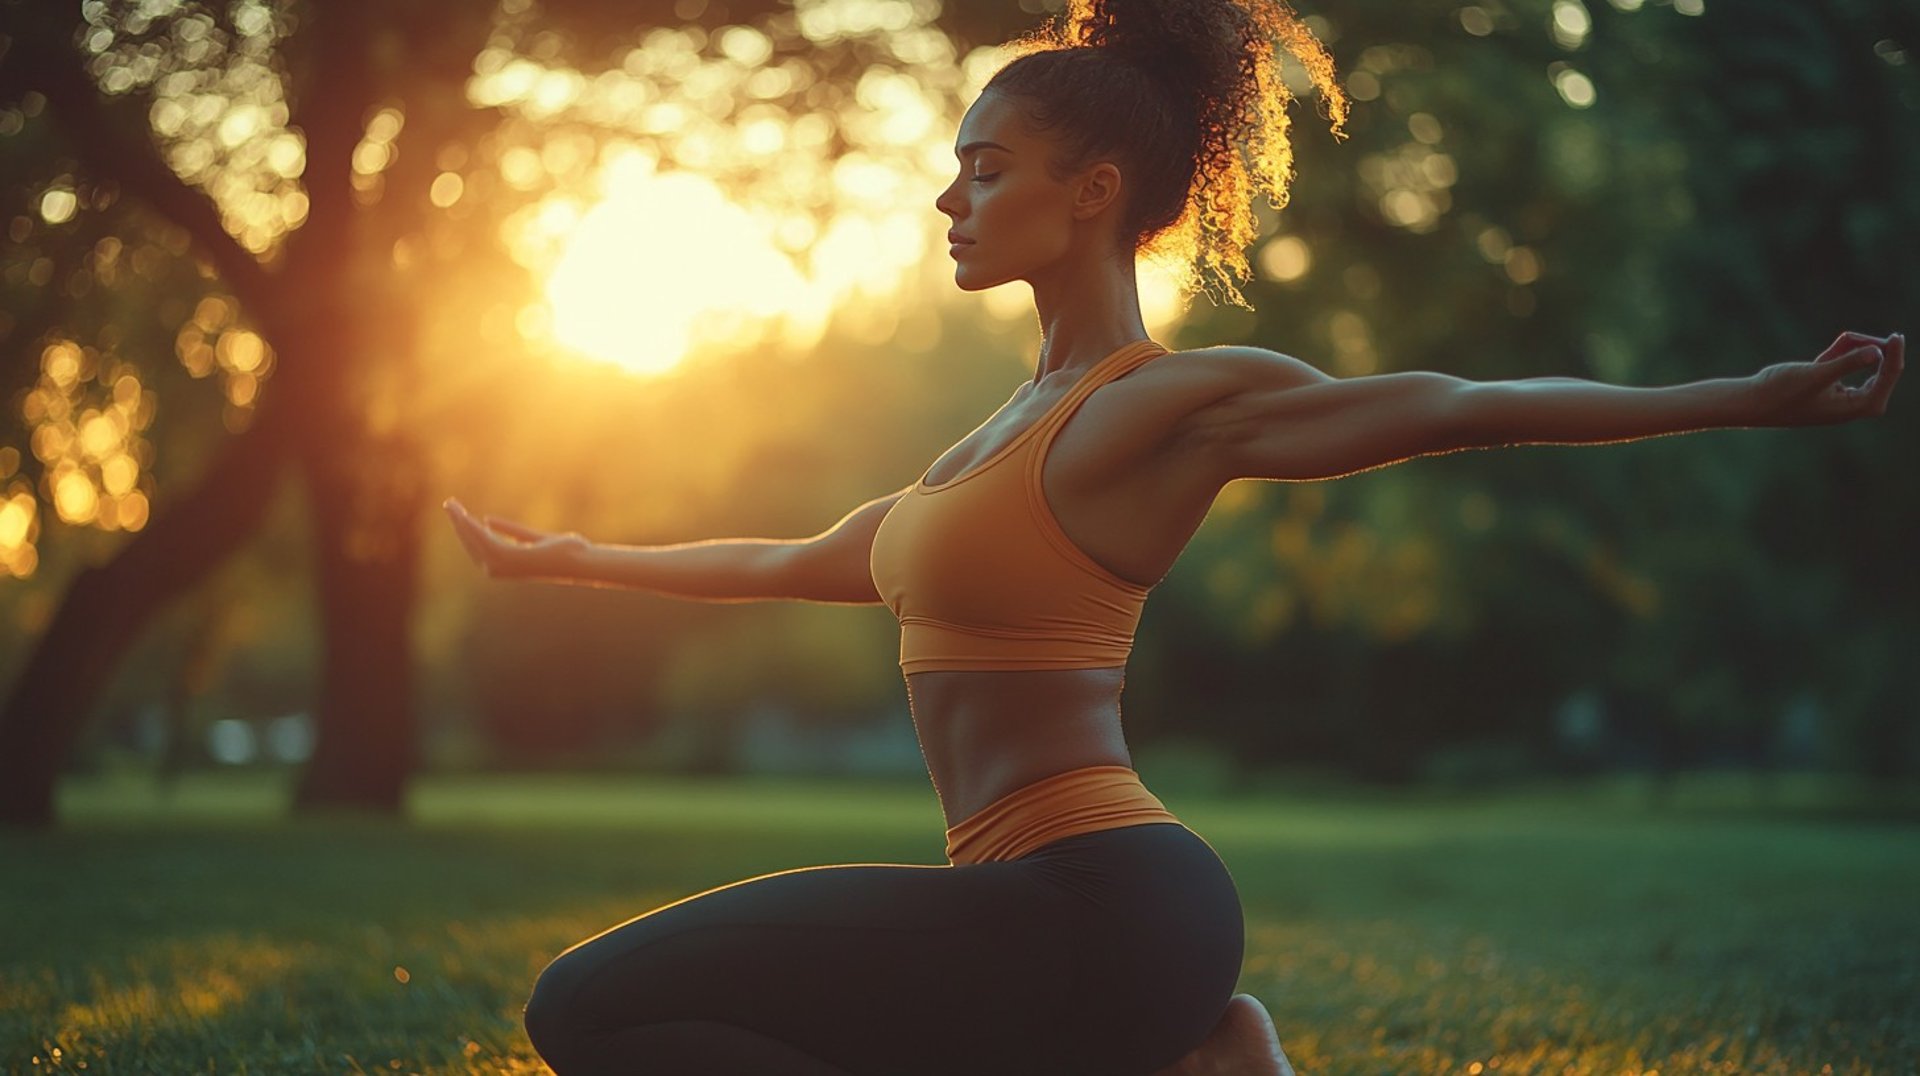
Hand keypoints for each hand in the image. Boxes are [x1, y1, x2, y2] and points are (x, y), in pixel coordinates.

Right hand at [441, 497, 587, 578]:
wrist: (579, 559)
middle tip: (448, 504)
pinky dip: (472, 527)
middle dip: (458, 523)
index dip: (465, 529)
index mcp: (503, 565)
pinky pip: (484, 539)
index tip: (457, 513)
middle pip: (471, 543)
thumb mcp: (531, 537)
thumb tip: (487, 520)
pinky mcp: (508, 558)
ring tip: (450, 505)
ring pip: (474, 540)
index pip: (477, 546)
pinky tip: (464, 515)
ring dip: (461, 522)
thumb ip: (510, 530)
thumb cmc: (560, 550)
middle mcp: (498, 569)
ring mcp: (502, 566)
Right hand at [1749, 331, 1902, 426]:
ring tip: (1845, 337)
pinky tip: (1843, 340)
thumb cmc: (1782, 392)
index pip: (1886, 379)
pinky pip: (1844, 364)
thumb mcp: (1816, 375)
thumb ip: (1848, 362)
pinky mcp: (1825, 387)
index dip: (1894, 356)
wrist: (1751, 402)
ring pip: (1861, 364)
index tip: (1897, 336)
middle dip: (1871, 350)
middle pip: (1879, 372)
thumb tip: (1878, 352)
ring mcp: (1839, 395)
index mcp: (1854, 407)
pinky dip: (1842, 351)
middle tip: (1860, 336)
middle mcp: (1851, 404)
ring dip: (1854, 348)